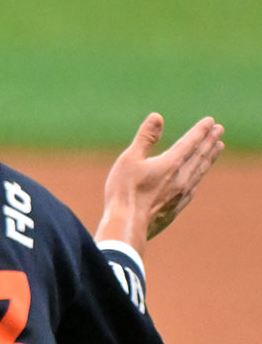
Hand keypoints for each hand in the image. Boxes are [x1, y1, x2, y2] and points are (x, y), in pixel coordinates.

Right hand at [95, 114, 223, 253]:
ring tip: (217, 148)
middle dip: (209, 142)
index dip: (200, 131)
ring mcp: (181, 195)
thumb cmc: (124, 192)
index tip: (211, 122)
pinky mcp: (176, 208)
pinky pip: (194, 187)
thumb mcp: (129, 159)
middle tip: (219, 131)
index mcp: (171, 164)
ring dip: (209, 158)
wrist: (127, 226)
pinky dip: (199, 176)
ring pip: (199, 172)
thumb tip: (157, 116)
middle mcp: (181, 179)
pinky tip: (198, 178)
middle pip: (199, 156)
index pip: (190, 143)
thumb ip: (145, 138)